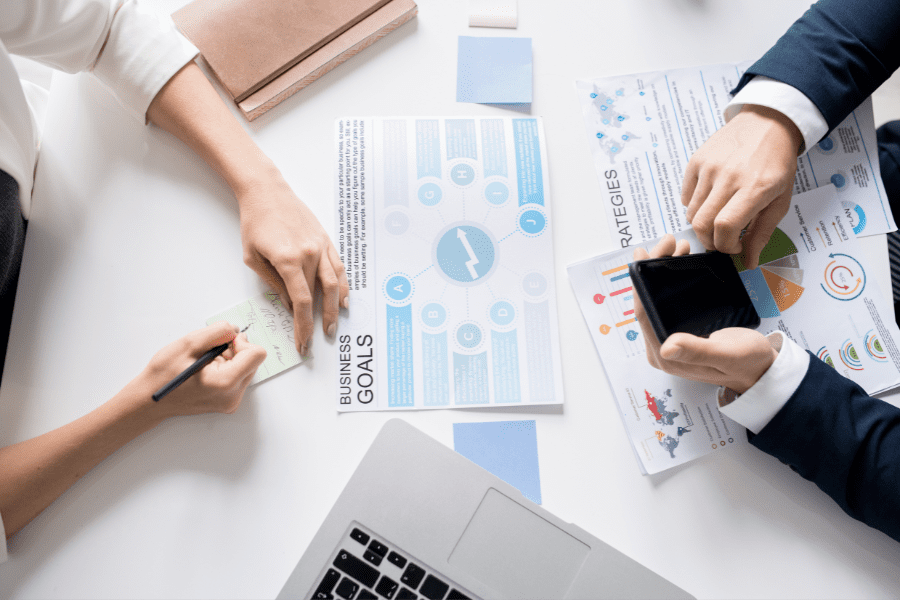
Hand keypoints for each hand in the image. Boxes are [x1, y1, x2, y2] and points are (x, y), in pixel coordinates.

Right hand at [134, 322, 266, 415]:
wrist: (149, 400)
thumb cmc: (164, 375)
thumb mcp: (189, 343)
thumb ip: (217, 332)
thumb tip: (235, 330)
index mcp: (226, 382)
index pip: (257, 354)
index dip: (241, 342)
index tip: (222, 342)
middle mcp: (233, 395)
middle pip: (252, 361)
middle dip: (234, 350)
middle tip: (208, 352)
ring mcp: (231, 401)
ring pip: (245, 367)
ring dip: (229, 359)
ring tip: (204, 363)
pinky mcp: (228, 402)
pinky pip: (237, 377)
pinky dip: (225, 369)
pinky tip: (205, 371)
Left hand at [145, 63, 347, 357]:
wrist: (266, 191)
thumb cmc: (255, 223)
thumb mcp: (253, 257)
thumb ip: (273, 283)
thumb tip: (290, 304)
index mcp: (288, 260)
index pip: (302, 303)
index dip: (303, 326)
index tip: (303, 342)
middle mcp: (309, 254)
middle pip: (321, 296)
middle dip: (321, 320)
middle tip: (321, 338)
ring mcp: (320, 246)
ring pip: (336, 283)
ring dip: (337, 306)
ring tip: (334, 323)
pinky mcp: (326, 240)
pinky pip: (339, 267)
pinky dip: (344, 285)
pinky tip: (344, 298)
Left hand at [633, 235, 777, 392]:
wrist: (763, 369)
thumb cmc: (747, 363)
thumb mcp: (727, 355)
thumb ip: (697, 351)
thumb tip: (667, 347)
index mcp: (665, 357)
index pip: (644, 314)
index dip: (641, 284)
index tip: (645, 256)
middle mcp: (661, 348)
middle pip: (648, 302)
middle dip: (653, 270)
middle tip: (667, 243)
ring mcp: (669, 338)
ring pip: (657, 299)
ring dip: (663, 272)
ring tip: (676, 247)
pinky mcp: (679, 330)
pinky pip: (668, 301)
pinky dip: (672, 280)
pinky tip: (680, 262)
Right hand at [681, 104, 801, 269]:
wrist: (768, 124)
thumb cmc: (777, 163)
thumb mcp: (780, 200)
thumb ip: (762, 233)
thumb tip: (748, 261)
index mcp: (754, 188)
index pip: (724, 228)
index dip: (724, 246)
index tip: (733, 247)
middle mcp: (728, 177)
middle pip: (701, 224)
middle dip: (709, 241)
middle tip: (721, 239)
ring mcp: (709, 167)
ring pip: (691, 213)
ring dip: (702, 224)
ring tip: (718, 217)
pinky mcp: (696, 161)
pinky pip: (686, 196)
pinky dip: (695, 206)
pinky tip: (711, 199)